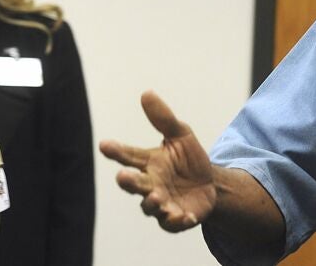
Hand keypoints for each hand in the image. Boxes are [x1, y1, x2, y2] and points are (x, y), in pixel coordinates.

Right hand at [99, 91, 216, 231]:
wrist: (211, 184)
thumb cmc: (189, 159)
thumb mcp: (181, 135)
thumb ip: (164, 118)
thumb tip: (146, 93)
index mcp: (148, 163)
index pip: (129, 155)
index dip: (116, 151)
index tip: (104, 145)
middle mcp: (150, 184)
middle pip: (134, 184)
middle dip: (128, 181)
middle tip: (123, 176)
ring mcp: (161, 204)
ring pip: (150, 206)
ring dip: (152, 203)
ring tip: (157, 197)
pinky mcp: (175, 219)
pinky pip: (172, 223)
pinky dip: (178, 220)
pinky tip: (185, 216)